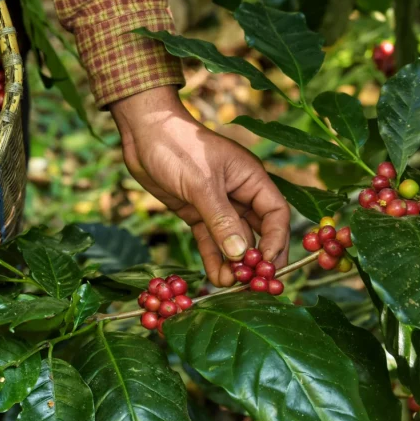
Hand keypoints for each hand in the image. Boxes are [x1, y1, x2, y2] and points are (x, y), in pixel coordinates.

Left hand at [110, 86, 289, 286]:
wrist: (143, 133)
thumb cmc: (178, 146)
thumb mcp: (201, 183)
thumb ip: (222, 219)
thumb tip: (242, 254)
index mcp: (251, 178)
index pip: (275, 214)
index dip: (276, 241)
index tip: (267, 266)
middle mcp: (239, 193)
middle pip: (258, 231)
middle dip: (257, 258)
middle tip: (255, 284)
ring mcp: (217, 204)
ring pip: (233, 240)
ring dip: (233, 263)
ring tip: (231, 286)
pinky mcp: (196, 212)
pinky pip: (210, 240)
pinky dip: (213, 258)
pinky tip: (215, 277)